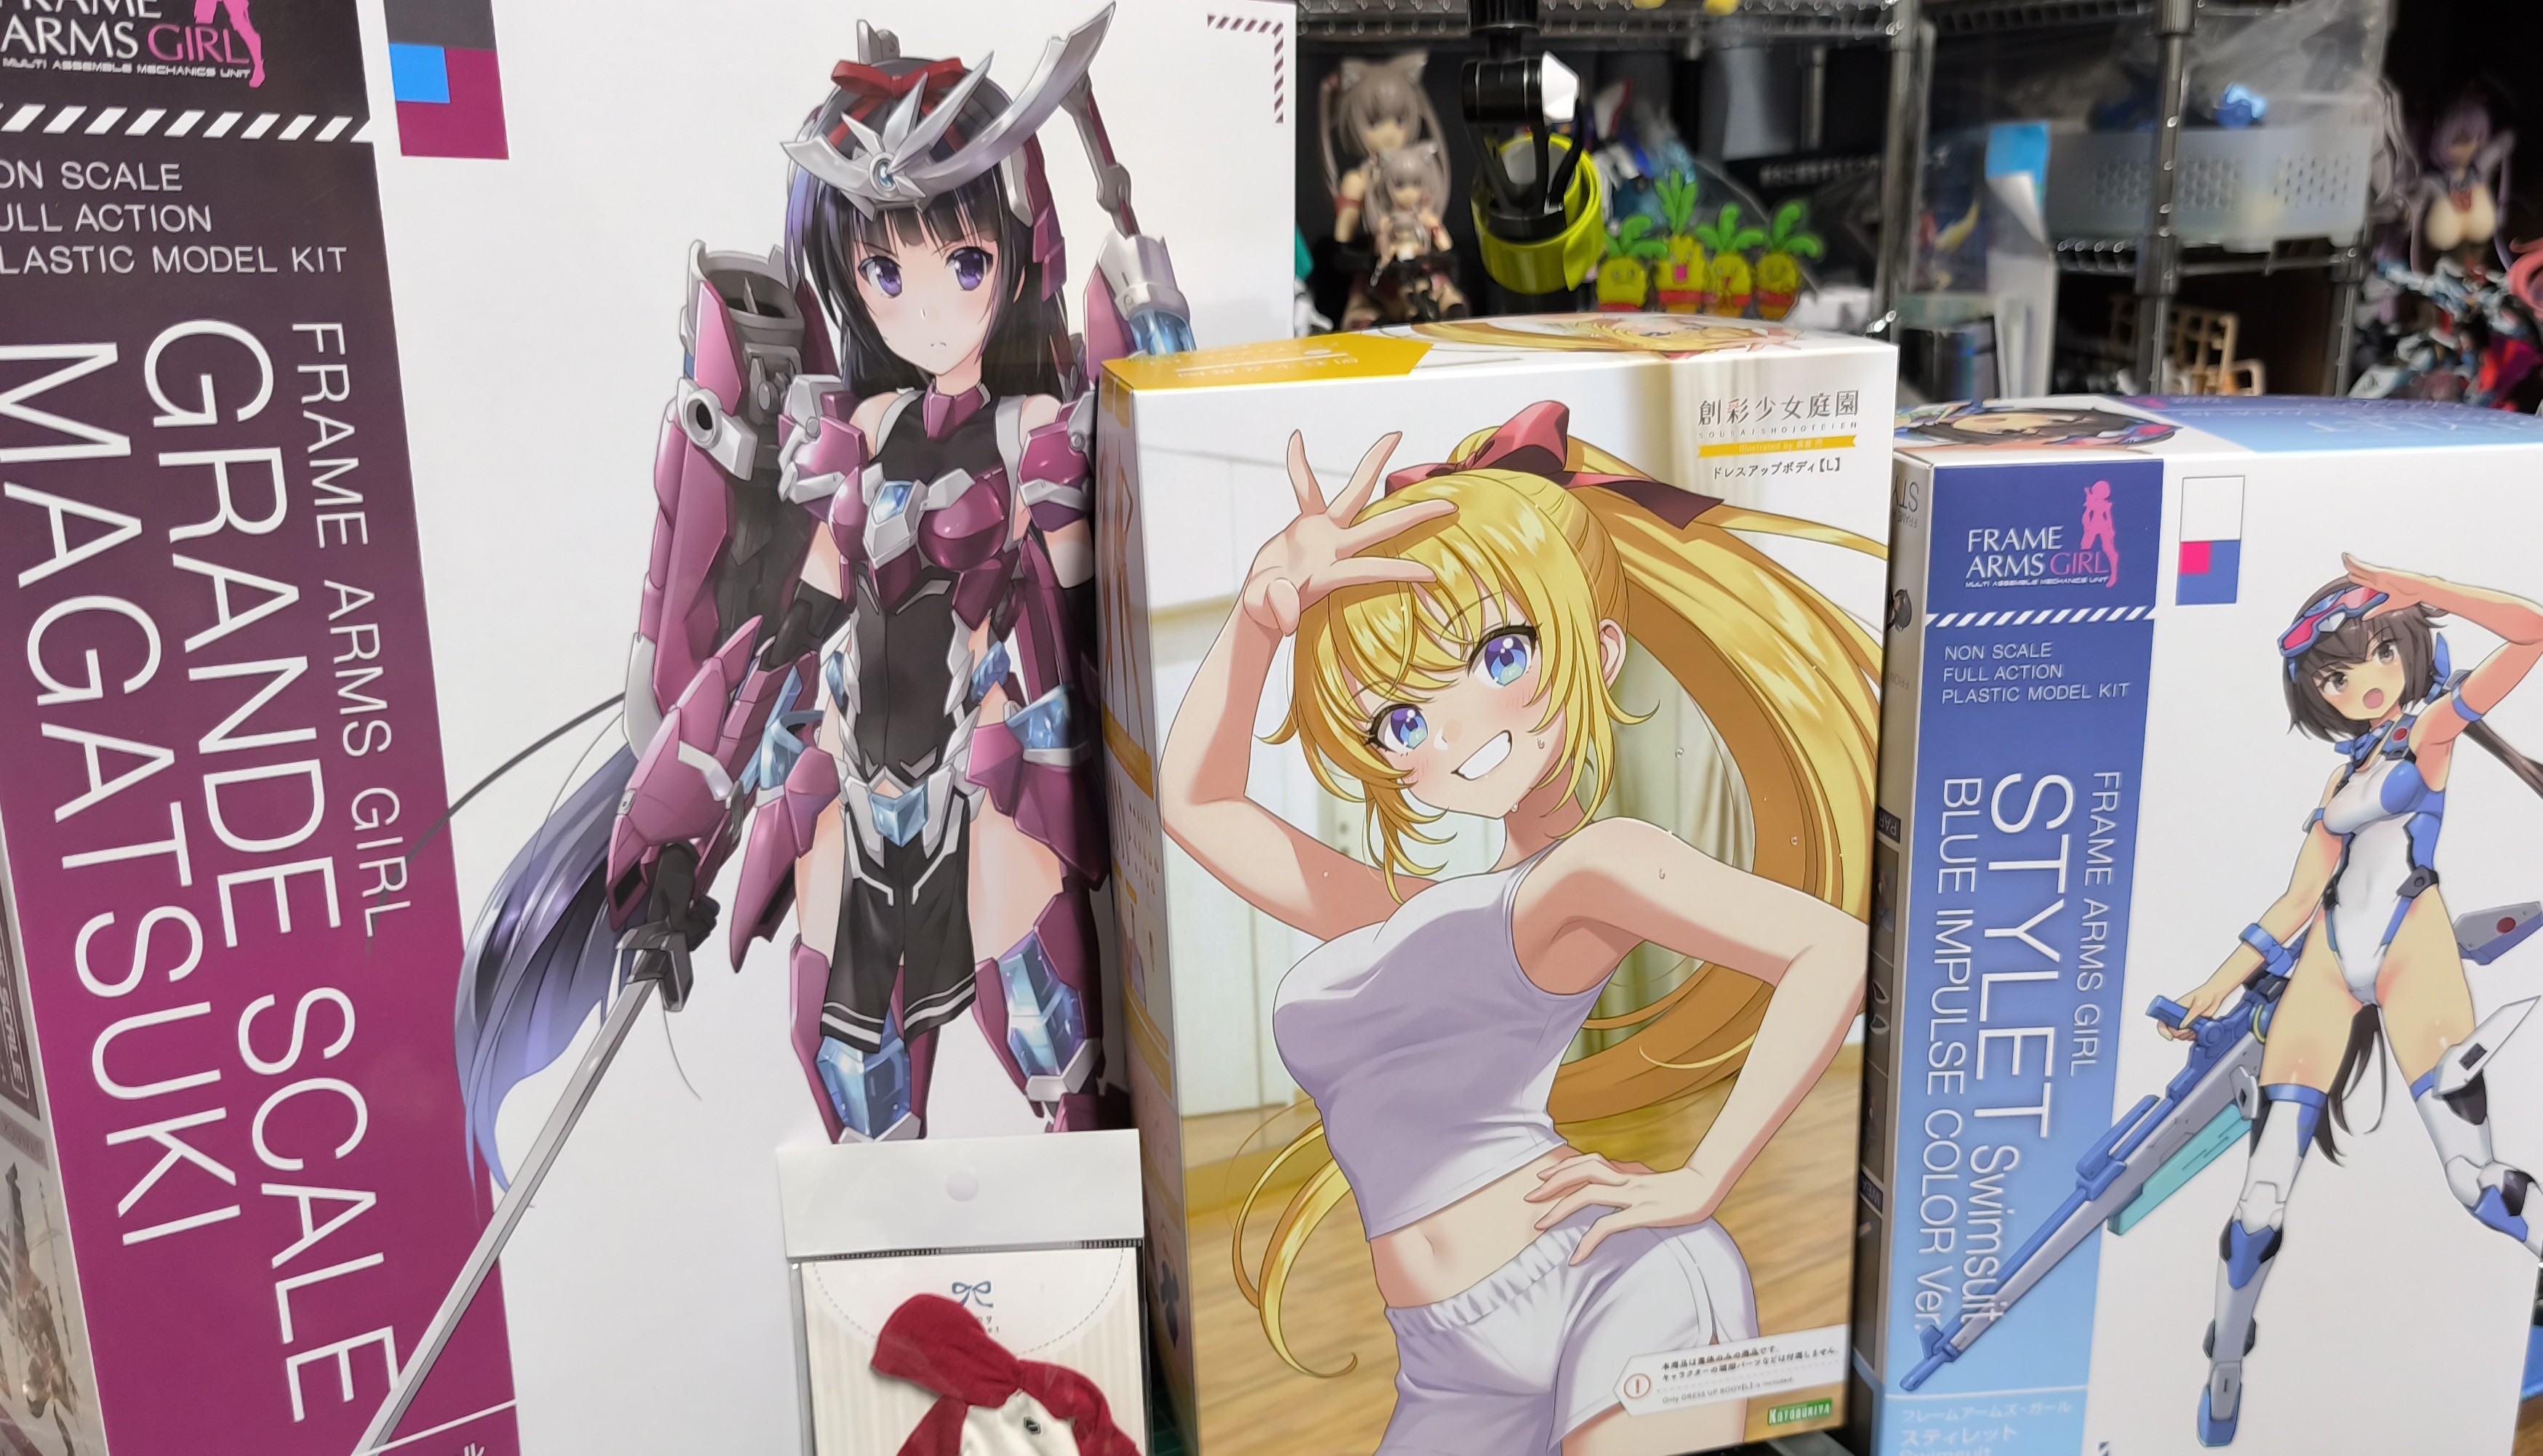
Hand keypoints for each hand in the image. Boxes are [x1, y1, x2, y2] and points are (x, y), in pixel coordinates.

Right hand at [1239, 432, 1450, 637]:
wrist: (1263, 603)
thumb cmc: (1267, 610)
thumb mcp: (1268, 607)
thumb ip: (1278, 606)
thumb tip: (1286, 616)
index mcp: (1330, 572)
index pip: (1371, 570)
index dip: (1398, 572)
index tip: (1431, 575)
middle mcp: (1336, 548)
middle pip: (1382, 527)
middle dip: (1415, 516)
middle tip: (1450, 505)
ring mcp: (1323, 533)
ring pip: (1354, 493)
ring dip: (1373, 466)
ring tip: (1395, 436)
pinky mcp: (1306, 523)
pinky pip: (1305, 488)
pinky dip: (1298, 466)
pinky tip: (1297, 439)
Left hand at [1524, 1152, 1727, 1264]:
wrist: (1708, 1187)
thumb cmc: (1681, 1187)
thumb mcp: (1650, 1178)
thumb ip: (1629, 1176)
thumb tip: (1613, 1173)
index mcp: (1627, 1172)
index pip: (1588, 1161)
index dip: (1563, 1167)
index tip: (1543, 1177)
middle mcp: (1626, 1179)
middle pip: (1582, 1171)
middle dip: (1553, 1183)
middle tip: (1530, 1198)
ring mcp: (1634, 1195)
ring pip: (1588, 1193)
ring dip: (1561, 1208)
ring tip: (1541, 1225)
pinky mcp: (1643, 1213)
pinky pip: (1608, 1225)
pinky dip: (1587, 1241)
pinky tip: (1575, 1257)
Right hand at [2159, 973, 2237, 1040]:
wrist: (2216, 996)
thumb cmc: (2206, 995)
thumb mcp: (2198, 1005)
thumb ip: (2190, 1016)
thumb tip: (2182, 1027)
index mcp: (2175, 1008)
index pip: (2162, 1020)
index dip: (2163, 1029)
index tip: (2170, 1035)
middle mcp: (2179, 1016)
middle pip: (2171, 1031)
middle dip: (2179, 1034)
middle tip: (2188, 1030)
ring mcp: (2187, 1022)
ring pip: (2181, 1035)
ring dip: (2188, 1035)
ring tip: (2196, 1028)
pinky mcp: (2194, 1026)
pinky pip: (2191, 1036)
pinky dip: (2195, 1036)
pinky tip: (2200, 1031)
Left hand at [2344, 554, 2439, 615]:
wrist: (2423, 589)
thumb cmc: (2412, 595)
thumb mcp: (2390, 606)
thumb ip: (2376, 611)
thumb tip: (2364, 617)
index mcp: (2381, 585)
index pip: (2365, 580)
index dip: (2356, 576)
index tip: (2348, 574)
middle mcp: (2379, 578)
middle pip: (2362, 572)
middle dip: (2352, 566)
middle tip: (2344, 560)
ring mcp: (2380, 575)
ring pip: (2362, 568)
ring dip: (2352, 563)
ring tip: (2344, 557)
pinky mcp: (2382, 573)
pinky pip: (2365, 568)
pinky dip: (2356, 564)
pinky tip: (2349, 560)